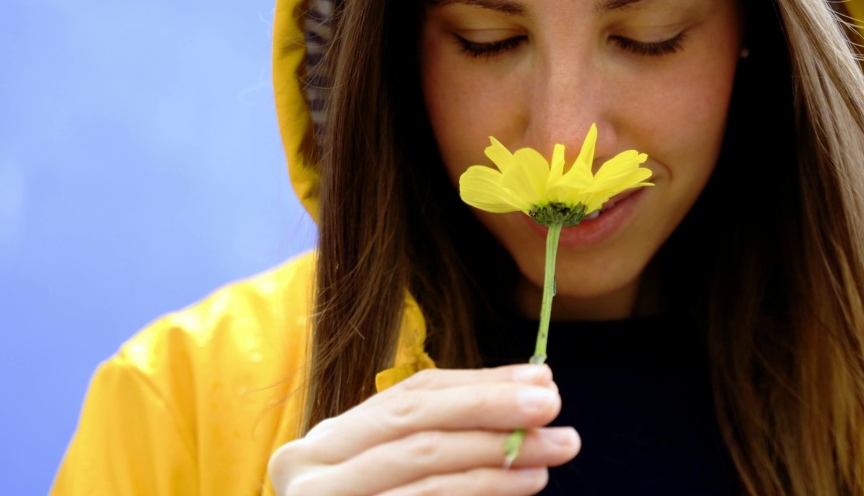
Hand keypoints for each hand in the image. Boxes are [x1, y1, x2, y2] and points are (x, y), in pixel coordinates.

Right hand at [268, 363, 579, 494]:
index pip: (411, 396)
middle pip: (416, 422)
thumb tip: (535, 382)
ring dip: (498, 452)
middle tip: (553, 405)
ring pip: (425, 462)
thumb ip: (450, 431)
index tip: (541, 378)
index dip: (479, 382)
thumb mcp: (399, 469)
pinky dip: (480, 488)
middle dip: (491, 407)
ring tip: (551, 451)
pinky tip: (522, 483)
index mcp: (324, 444)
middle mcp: (310, 470)